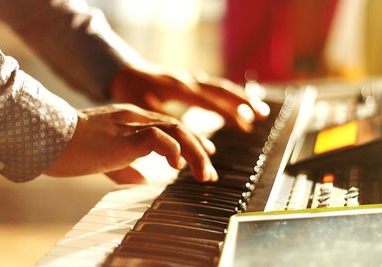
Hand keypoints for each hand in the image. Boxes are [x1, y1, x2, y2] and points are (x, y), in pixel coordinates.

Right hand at [45, 104, 216, 182]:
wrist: (48, 139)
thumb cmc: (72, 149)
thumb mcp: (105, 159)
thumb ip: (127, 168)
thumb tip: (144, 180)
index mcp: (132, 121)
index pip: (171, 126)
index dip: (192, 142)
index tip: (206, 156)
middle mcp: (136, 118)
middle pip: (180, 127)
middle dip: (200, 150)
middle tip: (209, 173)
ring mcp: (131, 123)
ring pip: (176, 129)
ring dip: (195, 153)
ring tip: (203, 174)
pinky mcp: (124, 135)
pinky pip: (158, 137)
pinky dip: (172, 150)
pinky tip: (176, 165)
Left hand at [110, 63, 269, 131]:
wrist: (123, 72)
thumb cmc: (131, 92)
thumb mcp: (144, 112)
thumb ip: (164, 132)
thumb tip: (180, 160)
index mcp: (179, 88)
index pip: (209, 102)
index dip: (228, 113)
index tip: (245, 124)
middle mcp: (188, 81)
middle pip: (221, 90)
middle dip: (242, 102)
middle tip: (261, 114)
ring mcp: (189, 79)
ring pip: (220, 87)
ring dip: (239, 98)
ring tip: (258, 110)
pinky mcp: (188, 82)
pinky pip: (213, 87)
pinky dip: (228, 96)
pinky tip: (237, 104)